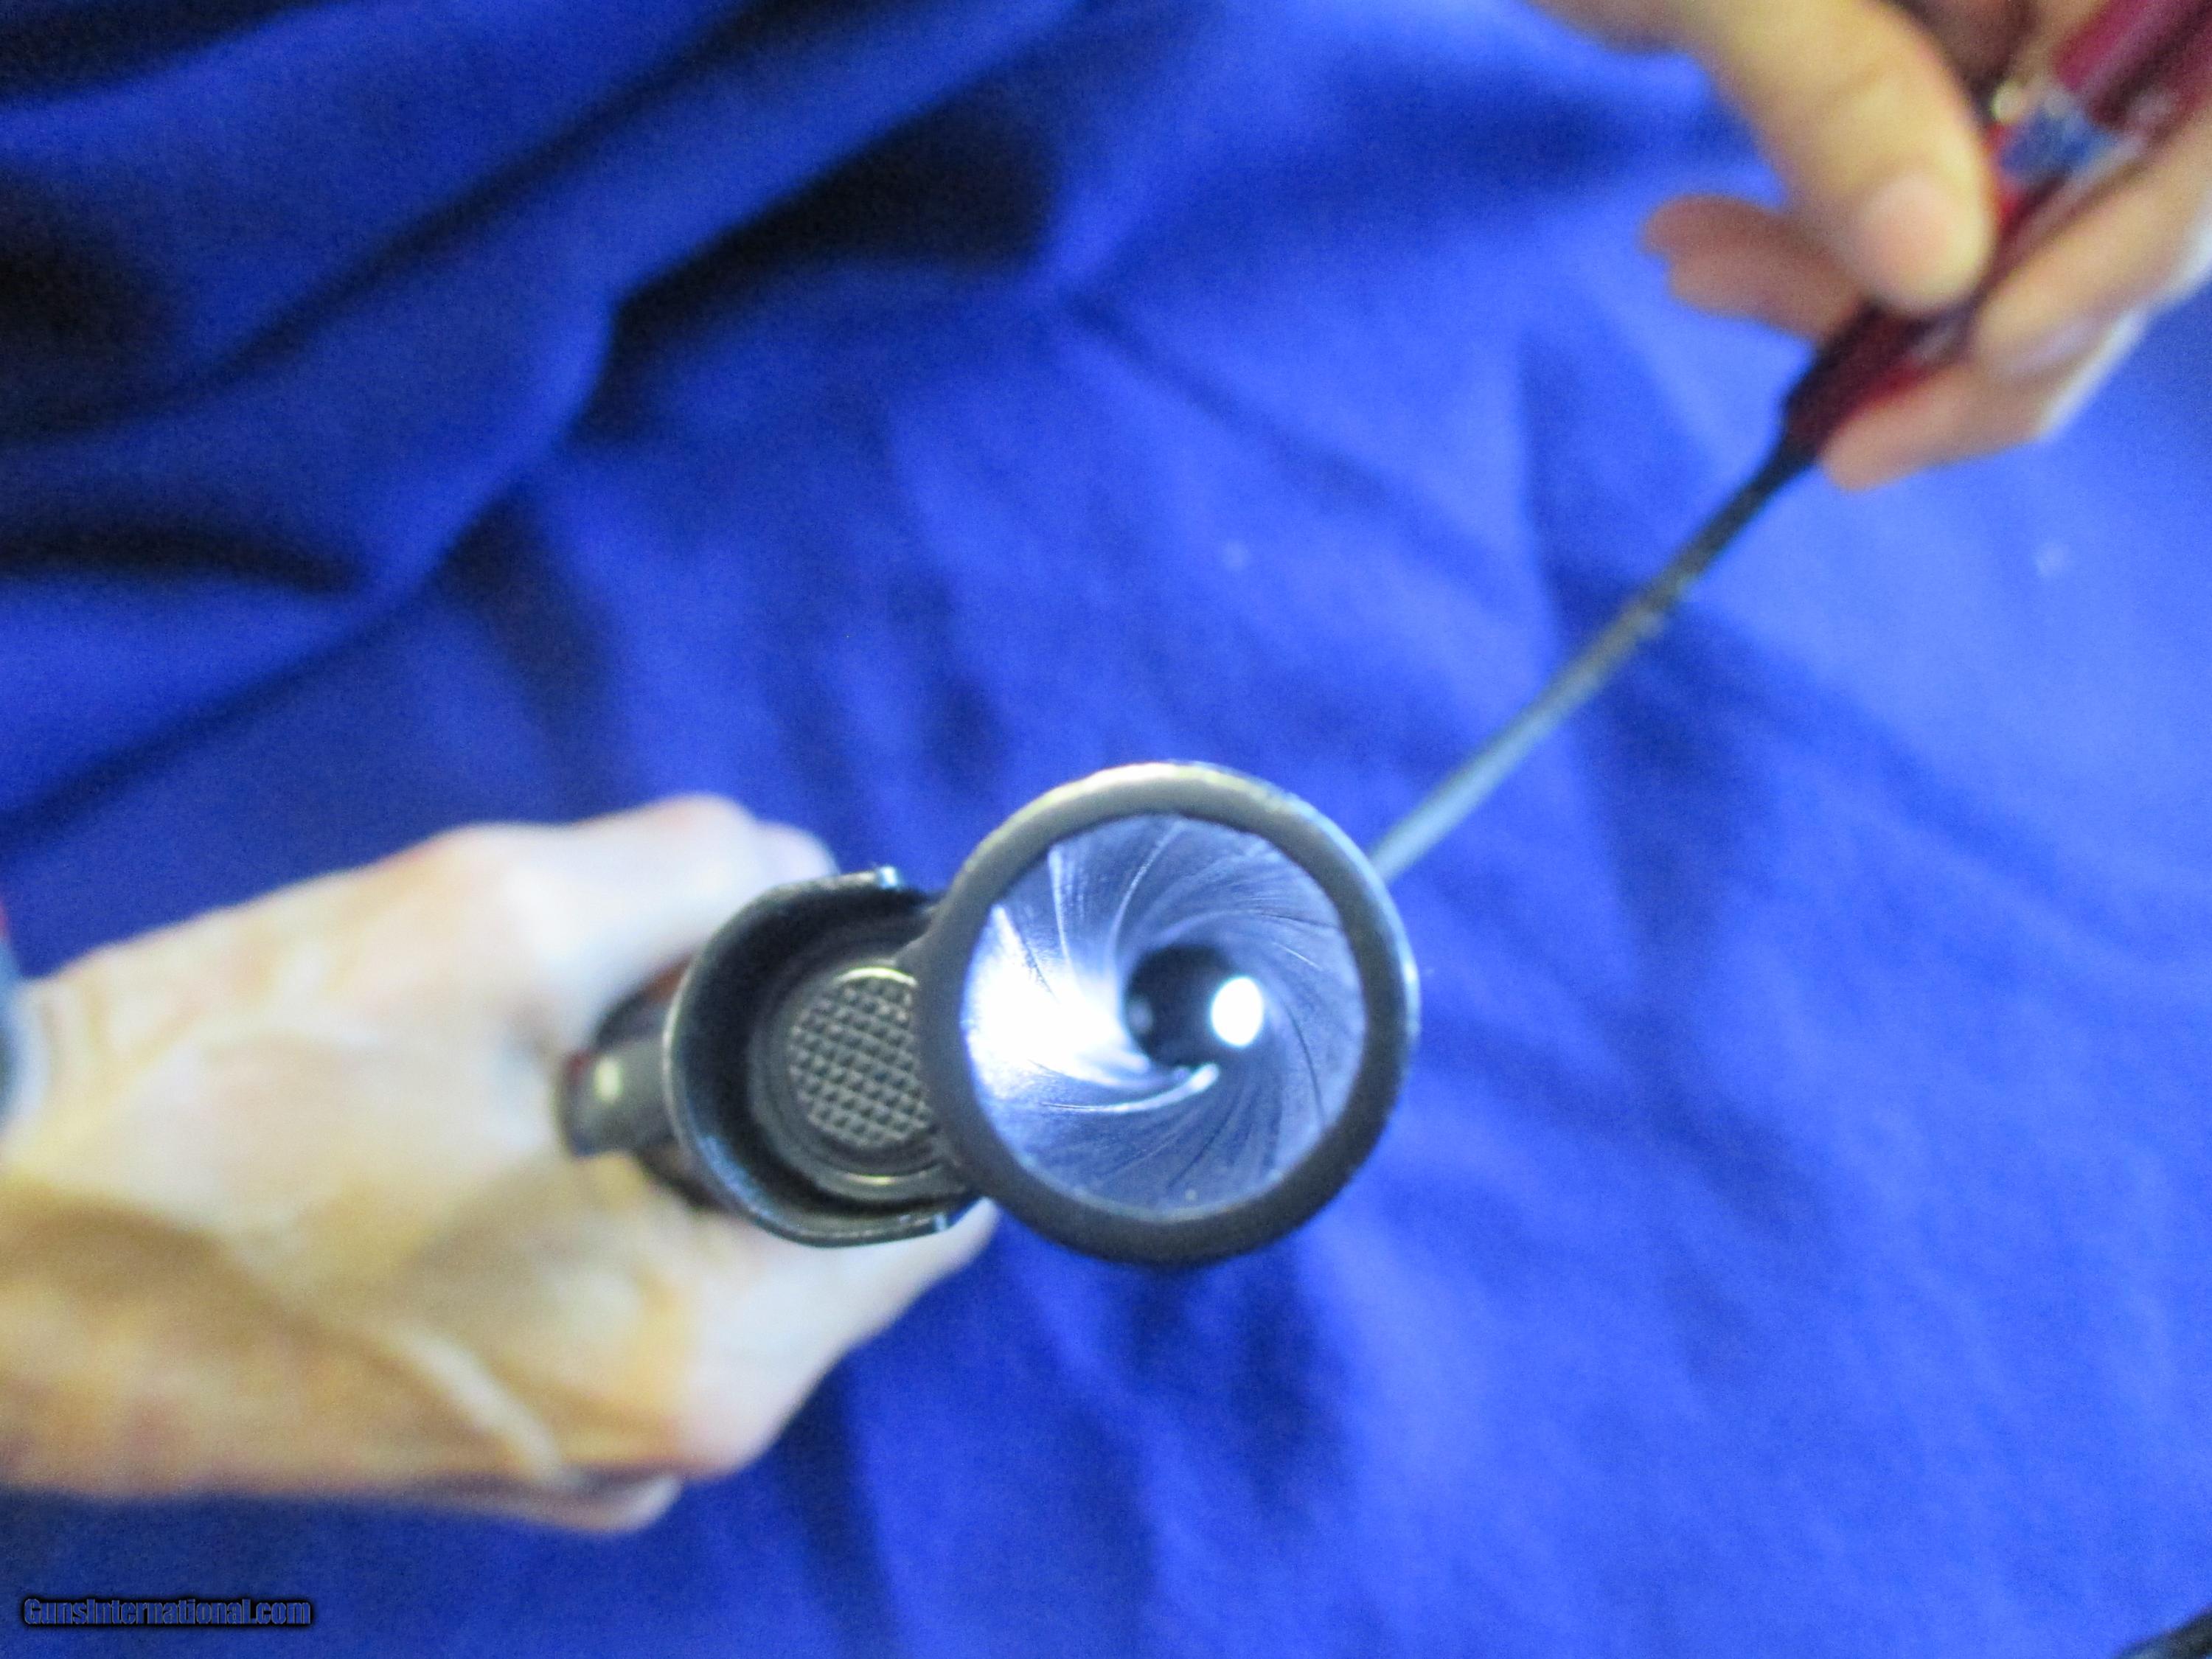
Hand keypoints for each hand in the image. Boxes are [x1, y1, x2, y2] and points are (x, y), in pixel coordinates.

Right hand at [0, 799, 992, 1528]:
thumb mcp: (494, 916)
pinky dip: (593, 1210)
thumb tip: (804, 877)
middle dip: (765, 1091)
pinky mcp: (485, 1450)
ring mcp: (567, 1469)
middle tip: (625, 993)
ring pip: (714, 1264)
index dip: (894, 1072)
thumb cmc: (208, 1101)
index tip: (832, 985)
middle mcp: (657, 1447)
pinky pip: (614, 1306)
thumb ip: (708, 872)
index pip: (924, 1213)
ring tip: (522, 1061)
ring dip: (669, 1144)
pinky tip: (478, 1138)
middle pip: (819, 1234)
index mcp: (700, 1356)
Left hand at [1539, 0, 2211, 486]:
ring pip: (2016, 228)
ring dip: (1862, 308)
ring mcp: (2009, 26)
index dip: (2137, 233)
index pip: (2196, 97)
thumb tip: (1941, 271)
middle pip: (2129, 189)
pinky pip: (1921, 215)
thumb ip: (1834, 93)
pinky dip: (1815, 264)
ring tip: (1696, 275)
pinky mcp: (1928, 79)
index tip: (1994, 345)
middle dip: (1984, 334)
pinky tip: (1693, 249)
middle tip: (1848, 440)